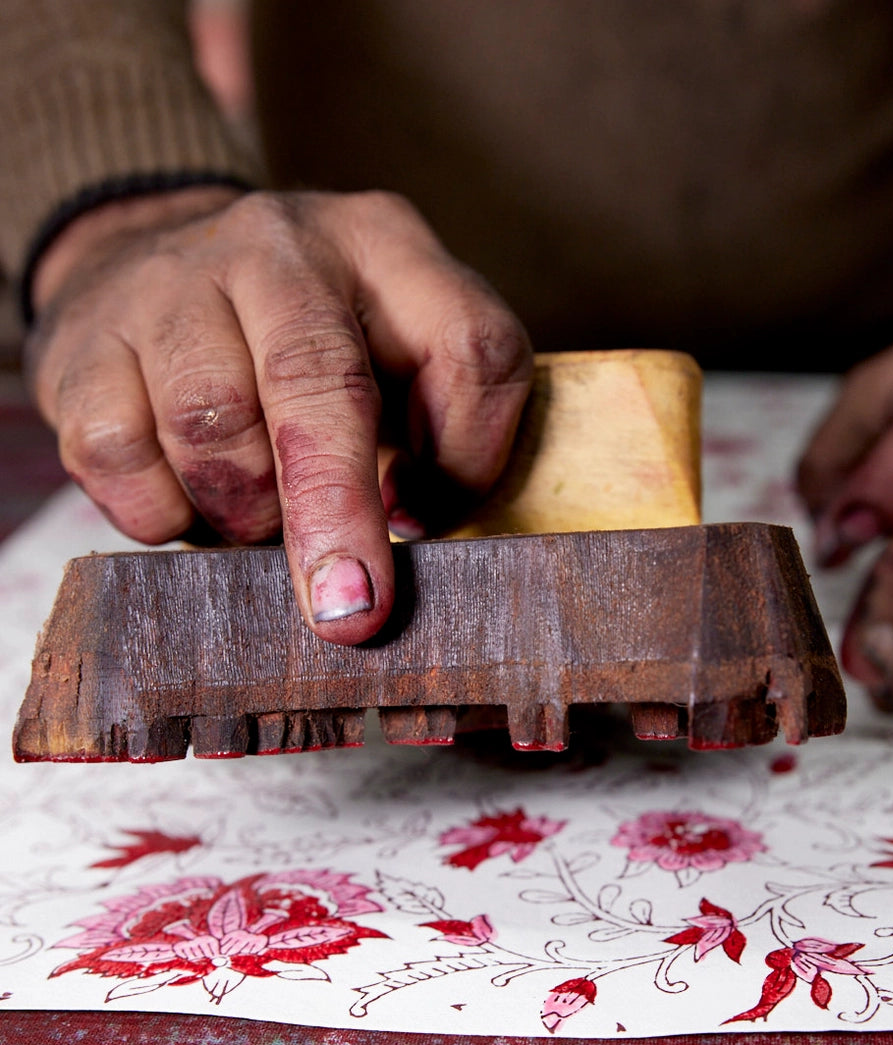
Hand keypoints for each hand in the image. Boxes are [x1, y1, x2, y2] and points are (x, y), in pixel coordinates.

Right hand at [27, 187, 532, 643]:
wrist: (142, 270)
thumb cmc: (300, 353)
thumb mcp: (395, 365)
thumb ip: (435, 437)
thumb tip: (408, 523)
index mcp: (386, 248)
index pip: (468, 344)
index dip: (463, 452)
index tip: (426, 522)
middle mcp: (280, 246)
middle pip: (318, 378)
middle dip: (335, 509)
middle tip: (349, 611)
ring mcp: (172, 281)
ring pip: (211, 423)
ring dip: (244, 510)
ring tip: (256, 517)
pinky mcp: (85, 341)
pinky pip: (118, 454)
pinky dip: (161, 511)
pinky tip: (185, 498)